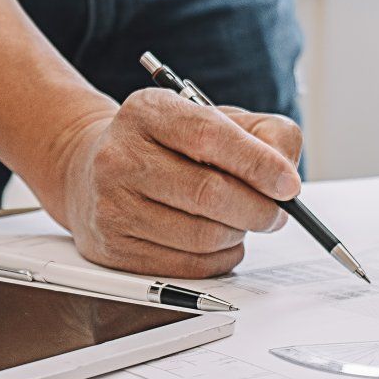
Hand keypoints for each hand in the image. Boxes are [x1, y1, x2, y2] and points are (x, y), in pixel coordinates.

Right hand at [56, 90, 302, 278]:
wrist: (90, 170)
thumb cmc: (166, 146)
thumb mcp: (214, 118)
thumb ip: (264, 134)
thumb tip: (285, 175)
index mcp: (147, 112)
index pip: (209, 135)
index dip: (257, 163)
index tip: (289, 185)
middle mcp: (120, 155)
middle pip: (209, 193)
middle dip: (258, 209)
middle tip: (277, 213)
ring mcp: (111, 205)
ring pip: (202, 236)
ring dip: (238, 234)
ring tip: (240, 221)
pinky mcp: (113, 248)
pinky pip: (187, 267)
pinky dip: (219, 258)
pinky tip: (219, 241)